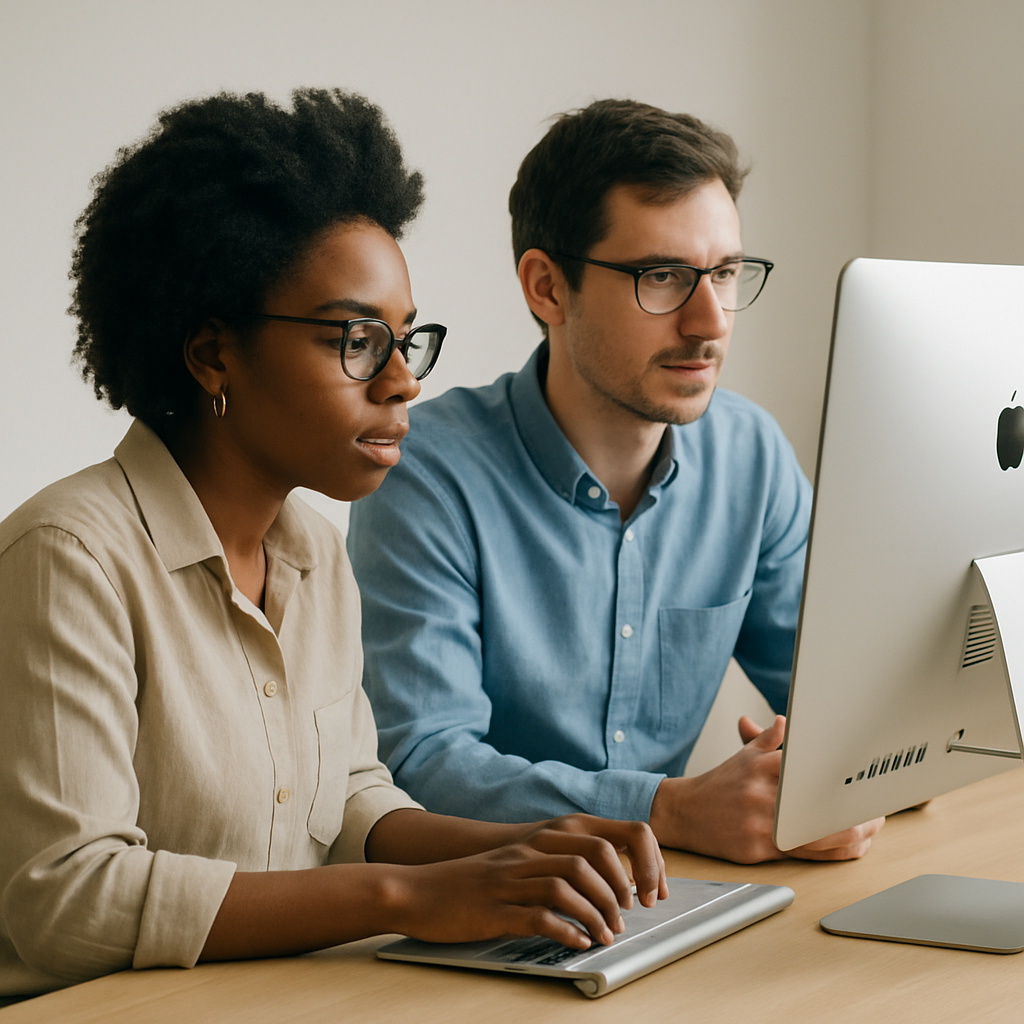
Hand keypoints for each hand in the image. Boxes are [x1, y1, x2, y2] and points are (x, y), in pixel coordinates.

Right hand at [389, 817, 666, 950]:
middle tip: (625, 916)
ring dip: (597, 914)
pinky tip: (578, 943)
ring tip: (607, 935)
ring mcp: (510, 881)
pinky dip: (566, 932)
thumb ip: (548, 866)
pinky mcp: (495, 909)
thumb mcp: (513, 865)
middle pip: (590, 859)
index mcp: (536, 841)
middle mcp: (527, 855)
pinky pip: (539, 917)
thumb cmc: (468, 884)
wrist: (416, 890)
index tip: (641, 891)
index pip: (599, 840)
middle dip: (617, 890)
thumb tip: (595, 885)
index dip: (628, 864)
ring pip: (569, 887)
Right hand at [649, 715, 883, 862]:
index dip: (841, 777)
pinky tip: (850, 848)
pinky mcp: (759, 848)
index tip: (865, 779)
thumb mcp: (743, 756)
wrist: (683, 812)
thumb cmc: (719, 785)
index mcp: (762, 766)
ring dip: (852, 834)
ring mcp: (761, 823)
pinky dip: (833, 852)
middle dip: (855, 810)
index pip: (809, 768)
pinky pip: (804, 853)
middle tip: (878, 810)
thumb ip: (769, 739)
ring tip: (871, 829)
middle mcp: (763, 794)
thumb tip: (788, 721)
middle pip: (819, 804)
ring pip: (817, 833)